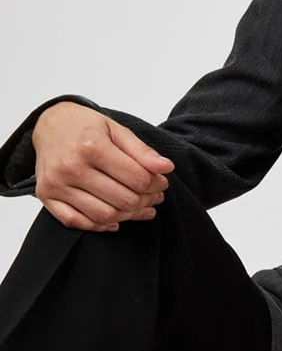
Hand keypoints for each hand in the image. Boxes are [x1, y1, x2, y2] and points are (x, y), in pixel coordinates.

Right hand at [31, 101, 173, 232]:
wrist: (50, 124)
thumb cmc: (86, 127)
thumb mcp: (117, 130)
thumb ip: (142, 151)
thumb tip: (166, 168)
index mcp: (92, 146)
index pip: (137, 178)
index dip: (156, 184)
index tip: (162, 182)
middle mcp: (71, 166)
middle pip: (123, 200)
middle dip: (146, 201)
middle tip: (155, 196)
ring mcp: (56, 184)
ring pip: (104, 215)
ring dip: (129, 216)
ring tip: (141, 208)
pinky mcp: (46, 197)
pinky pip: (77, 222)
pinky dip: (100, 226)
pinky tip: (116, 220)